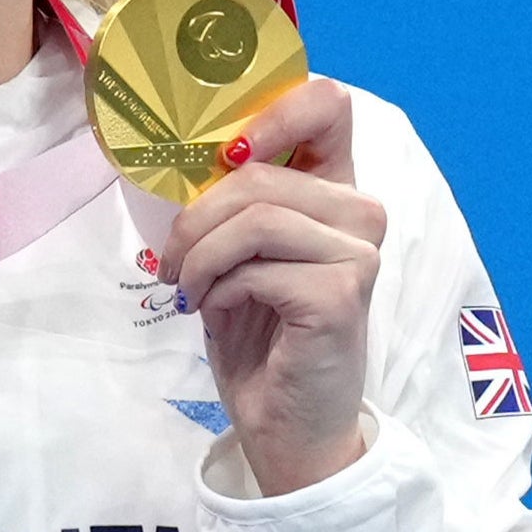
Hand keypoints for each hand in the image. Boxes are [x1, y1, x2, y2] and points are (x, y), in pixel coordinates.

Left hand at [159, 77, 383, 494]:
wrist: (287, 427)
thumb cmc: (259, 335)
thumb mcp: (238, 253)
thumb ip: (235, 200)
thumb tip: (191, 155)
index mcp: (336, 190)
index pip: (326, 104)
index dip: (271, 111)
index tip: (227, 153)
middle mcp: (360, 214)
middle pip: (258, 174)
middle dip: (195, 219)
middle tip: (172, 264)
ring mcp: (358, 254)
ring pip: (251, 217)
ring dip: (198, 257)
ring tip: (188, 289)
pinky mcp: (341, 293)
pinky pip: (252, 267)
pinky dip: (215, 289)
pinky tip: (217, 313)